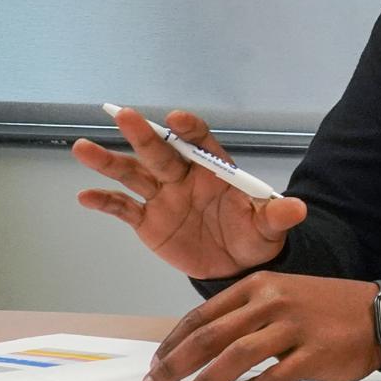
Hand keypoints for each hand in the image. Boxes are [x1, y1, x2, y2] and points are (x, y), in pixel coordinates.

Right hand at [72, 106, 306, 279]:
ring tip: (83, 148)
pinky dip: (105, 202)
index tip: (178, 120)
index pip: (201, 143)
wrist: (236, 266)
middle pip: (161, 152)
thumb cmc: (254, 235)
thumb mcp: (270, 227)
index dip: (190, 130)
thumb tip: (298, 209)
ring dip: (109, 162)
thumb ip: (278, 216)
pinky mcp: (148, 222)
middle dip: (143, 135)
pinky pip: (123, 208)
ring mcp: (163, 197)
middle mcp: (184, 177)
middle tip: (123, 115)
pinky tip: (85, 195)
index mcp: (214, 171)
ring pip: (133, 174)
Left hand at [145, 272, 380, 380]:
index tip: (154, 366)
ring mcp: (295, 326)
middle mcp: (273, 301)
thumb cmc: (325, 310)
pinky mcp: (316, 352)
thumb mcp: (282, 297)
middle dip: (175, 366)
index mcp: (259, 286)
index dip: (171, 344)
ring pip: (237, 356)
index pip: (201, 316)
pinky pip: (275, 376)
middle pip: (210, 336)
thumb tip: (198, 348)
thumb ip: (244, 316)